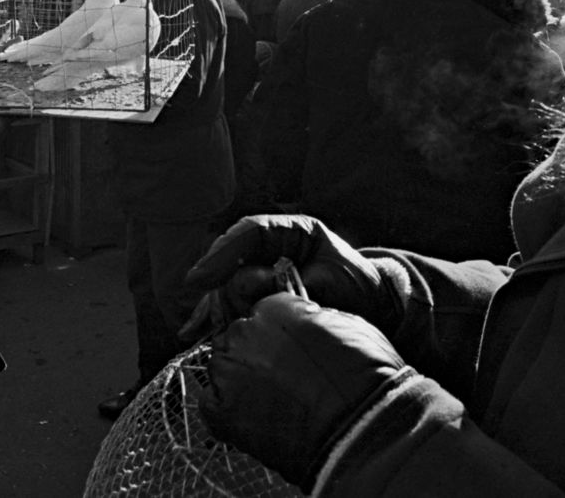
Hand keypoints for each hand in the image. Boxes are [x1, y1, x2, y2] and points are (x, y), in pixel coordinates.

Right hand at [183, 214, 401, 337]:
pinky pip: (228, 301)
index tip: (199, 279)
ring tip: (201, 329)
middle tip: (224, 316)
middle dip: (224, 289)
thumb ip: (297, 285)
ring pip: (225, 285)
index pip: (248, 233)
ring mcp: (262, 269)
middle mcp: (270, 247)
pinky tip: (191, 331)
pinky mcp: (259, 293)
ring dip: (217, 307)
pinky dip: (213, 316)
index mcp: (291, 232)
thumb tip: (262, 294)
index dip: (221, 254)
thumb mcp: (334, 280)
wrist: (373, 304)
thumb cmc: (357, 286)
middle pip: (231, 263)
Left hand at [201, 293, 410, 490]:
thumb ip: (313, 319)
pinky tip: (254, 421)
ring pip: (222, 367)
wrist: (359, 428)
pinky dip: (227, 412)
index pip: (261, 314)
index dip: (277, 338)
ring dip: (240, 381)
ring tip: (270, 404)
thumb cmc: (364, 378)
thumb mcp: (348, 326)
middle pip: (238, 338)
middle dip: (255, 357)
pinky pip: (212, 404)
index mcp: (273, 307)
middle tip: (281, 382)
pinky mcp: (220, 408)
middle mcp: (244, 331)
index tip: (288, 355)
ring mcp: (228, 369)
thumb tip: (306, 323)